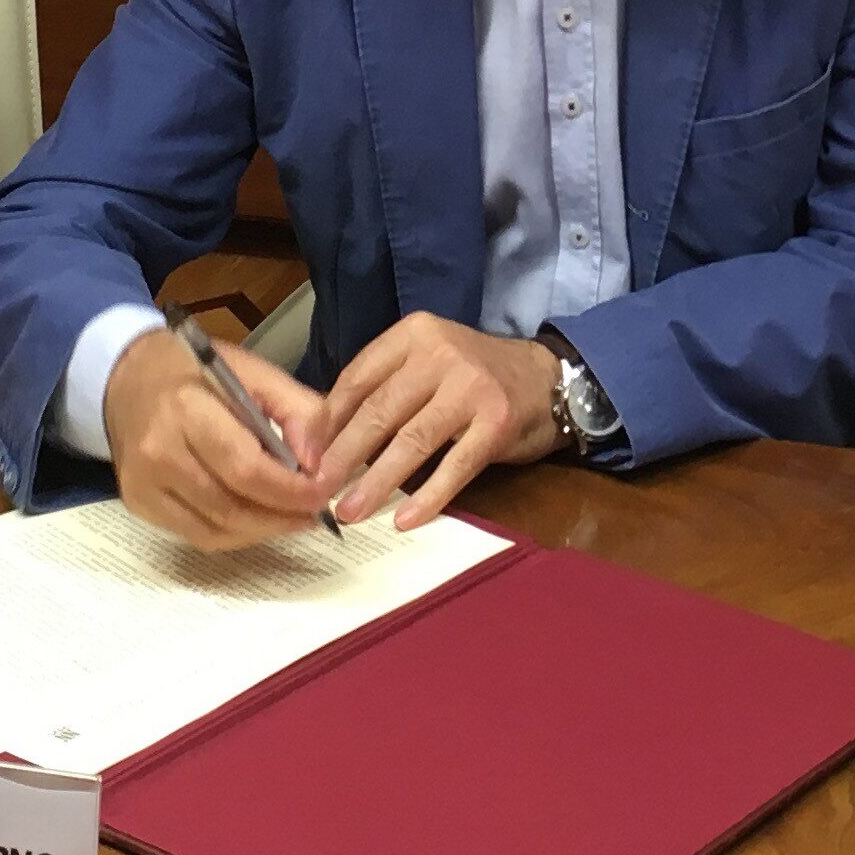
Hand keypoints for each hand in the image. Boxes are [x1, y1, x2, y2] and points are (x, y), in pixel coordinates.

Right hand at [101, 326, 335, 551]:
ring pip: (215, 531)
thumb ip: (298, 410)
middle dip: (282, 516)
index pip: (246, 468)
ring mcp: (143, 484)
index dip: (290, 491)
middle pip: (231, 507)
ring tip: (293, 517)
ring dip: (263, 531)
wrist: (126, 377)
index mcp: (188, 409)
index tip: (323, 493)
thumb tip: (318, 465)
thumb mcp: (254, 371)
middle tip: (315, 510)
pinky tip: (258, 518)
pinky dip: (235, 534)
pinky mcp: (138, 504)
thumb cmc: (195, 372)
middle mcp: (159, 452)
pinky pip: (196, 535)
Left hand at [315, 313, 562, 532]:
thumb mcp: (427, 363)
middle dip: (343, 456)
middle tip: (318, 490)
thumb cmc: (475, 377)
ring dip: (377, 481)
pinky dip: (429, 496)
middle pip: (379, 410)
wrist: (548, 378)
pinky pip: (455, 465)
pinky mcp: (497, 422)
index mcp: (414, 335)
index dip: (327, 422)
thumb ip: (385, 389)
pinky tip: (406, 519)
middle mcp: (440, 354)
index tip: (306, 458)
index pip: (358, 379)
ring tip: (351, 511)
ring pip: (412, 440)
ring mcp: (471, 387)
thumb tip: (327, 440)